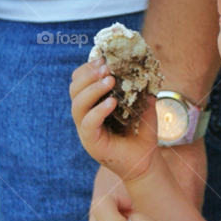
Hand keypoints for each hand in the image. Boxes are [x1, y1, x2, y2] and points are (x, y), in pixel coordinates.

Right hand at [71, 57, 159, 182]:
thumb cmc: (142, 133)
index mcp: (93, 104)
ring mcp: (86, 130)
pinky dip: (98, 111)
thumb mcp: (143, 106)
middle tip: (106, 68)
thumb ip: (140, 90)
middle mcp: (85, 116)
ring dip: (92, 89)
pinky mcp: (91, 143)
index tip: (103, 59)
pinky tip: (112, 103)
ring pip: (77, 105)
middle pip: (74, 90)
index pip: (79, 82)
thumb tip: (143, 70)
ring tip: (110, 81)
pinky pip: (87, 123)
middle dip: (88, 75)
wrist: (146, 162)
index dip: (88, 68)